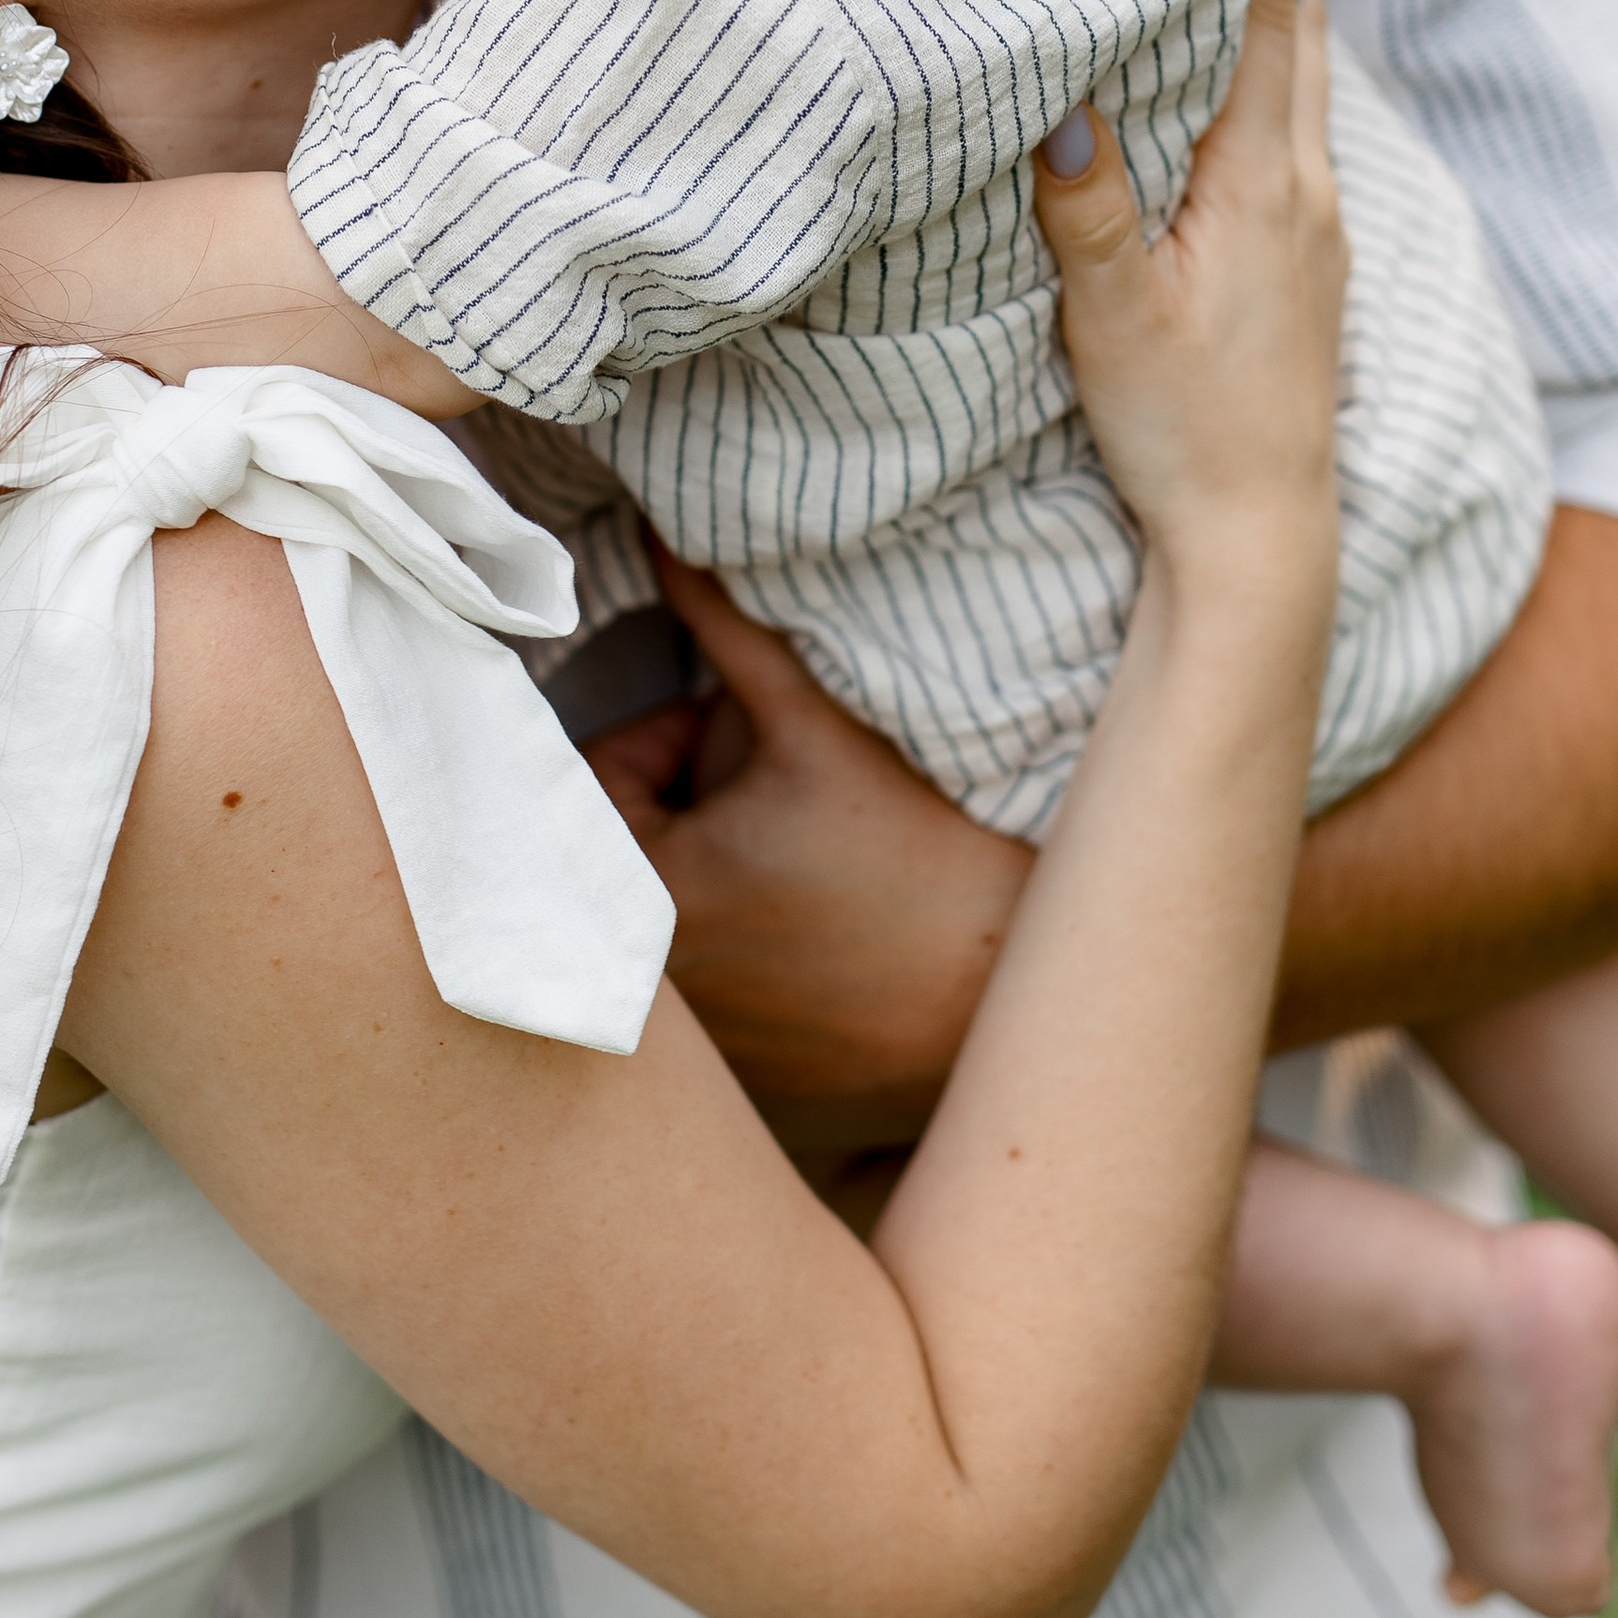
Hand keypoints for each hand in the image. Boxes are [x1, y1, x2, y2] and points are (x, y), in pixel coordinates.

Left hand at [588, 556, 1033, 1145]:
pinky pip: (713, 990)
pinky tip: (814, 919)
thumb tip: (661, 538)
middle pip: (623, 853)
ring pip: (664, 918)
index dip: (665, 736)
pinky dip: (743, 943)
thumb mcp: (816, 725)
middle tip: (769, 778)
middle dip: (681, 800)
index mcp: (648, 898)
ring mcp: (707, 1051)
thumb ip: (724, 627)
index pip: (594, 783)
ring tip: (797, 842)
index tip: (737, 724)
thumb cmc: (922, 852)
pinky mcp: (754, 1079)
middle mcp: (658, 992)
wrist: (1023, 977)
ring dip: (708, 867)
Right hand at [1033, 0, 1344, 613]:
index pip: (1263, 26)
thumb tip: (1061, 93)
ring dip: (1272, 26)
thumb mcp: (1113, 312)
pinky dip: (1273, 91)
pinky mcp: (1312, 271)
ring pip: (1304, 93)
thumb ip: (1089, 200)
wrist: (1260, 532)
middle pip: (1298, 42)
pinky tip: (1241, 95)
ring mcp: (1319, 231)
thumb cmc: (1181, 423)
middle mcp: (1307, 190)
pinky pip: (1298, 145)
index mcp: (1261, 181)